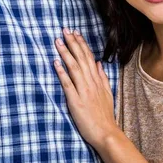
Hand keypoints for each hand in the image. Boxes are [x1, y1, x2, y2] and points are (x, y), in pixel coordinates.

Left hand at [54, 28, 118, 149]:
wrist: (106, 133)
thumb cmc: (105, 115)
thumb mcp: (107, 93)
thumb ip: (102, 77)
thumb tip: (98, 63)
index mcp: (97, 80)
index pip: (89, 57)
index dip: (81, 44)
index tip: (75, 32)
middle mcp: (91, 83)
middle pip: (81, 59)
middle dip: (72, 43)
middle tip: (64, 30)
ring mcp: (83, 91)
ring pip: (74, 68)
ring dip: (65, 53)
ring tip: (58, 41)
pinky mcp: (75, 101)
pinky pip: (68, 84)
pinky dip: (61, 73)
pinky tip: (55, 63)